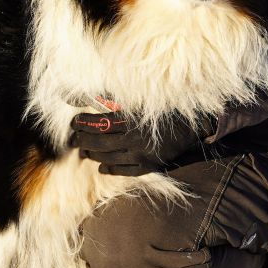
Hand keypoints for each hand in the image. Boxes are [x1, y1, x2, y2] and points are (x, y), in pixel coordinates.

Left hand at [69, 110, 215, 175]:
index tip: (73, 122)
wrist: (194, 124)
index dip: (83, 123)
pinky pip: (125, 171)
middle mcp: (136, 138)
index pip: (99, 123)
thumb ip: (111, 97)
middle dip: (82, 140)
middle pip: (101, 141)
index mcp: (133, 119)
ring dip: (93, 154)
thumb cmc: (164, 107)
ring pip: (110, 158)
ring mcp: (143, 155)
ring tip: (83, 150)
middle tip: (72, 138)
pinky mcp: (150, 166)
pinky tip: (101, 167)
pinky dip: (110, 169)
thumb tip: (86, 96)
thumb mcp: (138, 99)